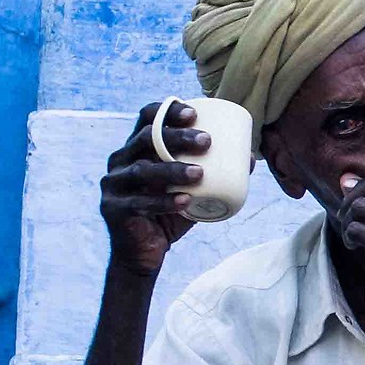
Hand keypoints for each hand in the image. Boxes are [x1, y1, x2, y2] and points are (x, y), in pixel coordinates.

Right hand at [100, 101, 206, 276]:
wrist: (144, 253)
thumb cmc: (170, 214)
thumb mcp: (193, 191)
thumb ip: (215, 174)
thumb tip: (251, 157)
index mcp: (136, 149)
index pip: (147, 119)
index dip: (168, 111)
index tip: (195, 113)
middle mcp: (120, 161)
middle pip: (146, 139)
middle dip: (177, 136)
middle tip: (207, 141)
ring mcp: (113, 185)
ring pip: (142, 170)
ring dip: (172, 170)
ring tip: (200, 173)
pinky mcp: (113, 209)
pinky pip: (139, 203)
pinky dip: (163, 202)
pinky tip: (184, 202)